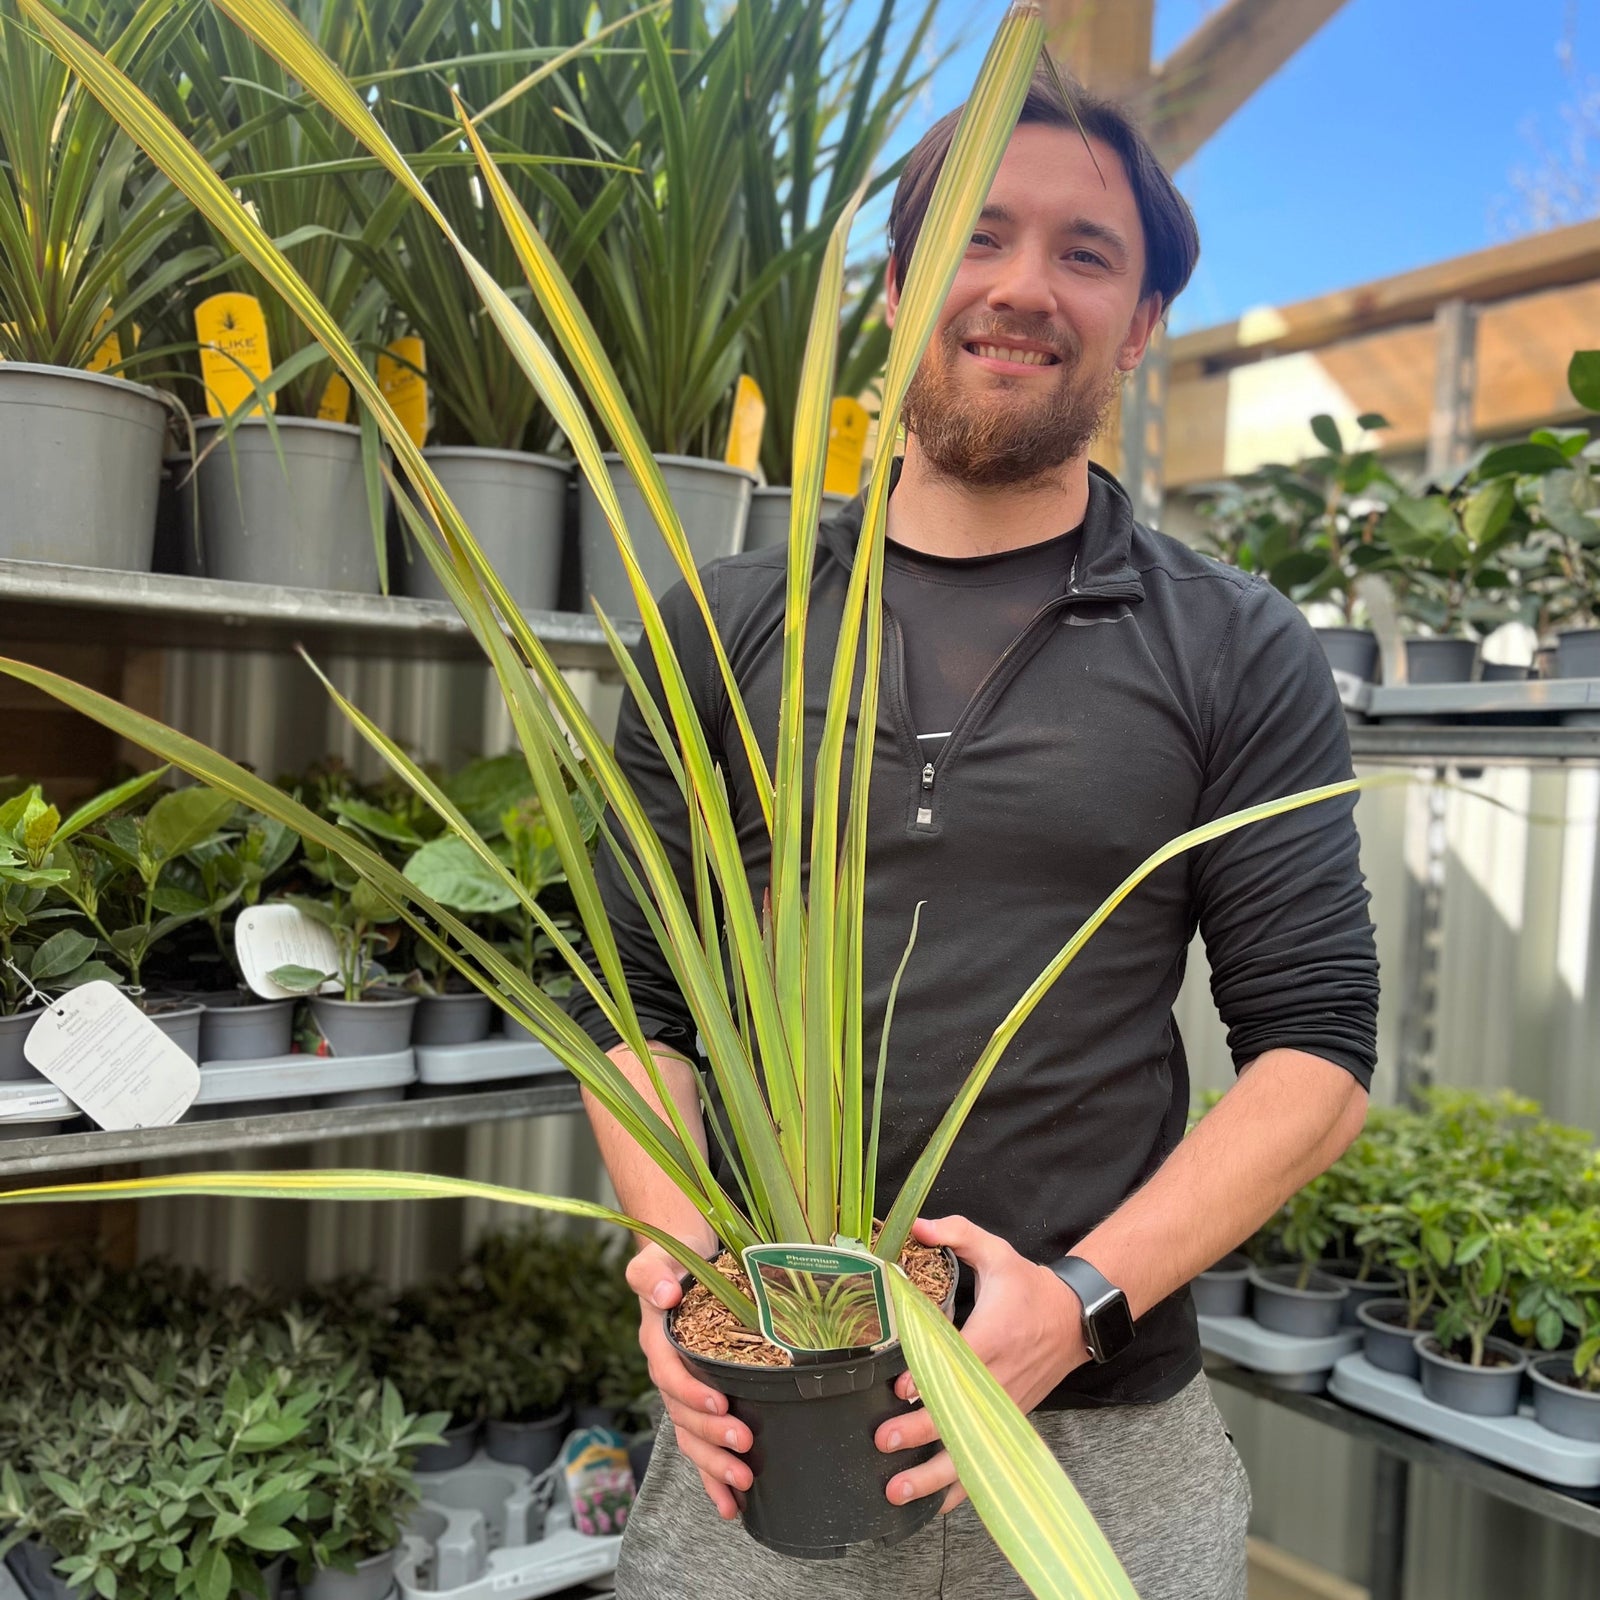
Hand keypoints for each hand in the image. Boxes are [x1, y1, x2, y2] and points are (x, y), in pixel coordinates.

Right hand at [627, 1240, 752, 1519]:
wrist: (680, 1261)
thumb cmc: (673, 1259)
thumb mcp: (658, 1257)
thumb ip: (651, 1274)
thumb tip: (662, 1294)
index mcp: (658, 1341)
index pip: (670, 1373)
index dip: (691, 1392)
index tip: (720, 1404)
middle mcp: (668, 1372)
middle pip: (682, 1415)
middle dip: (711, 1437)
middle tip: (744, 1446)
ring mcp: (683, 1391)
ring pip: (692, 1437)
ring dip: (714, 1465)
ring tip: (744, 1483)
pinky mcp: (700, 1401)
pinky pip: (702, 1444)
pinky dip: (714, 1476)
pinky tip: (734, 1502)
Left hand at [875, 1215, 1087, 1513]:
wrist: (1076, 1318)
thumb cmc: (1028, 1285)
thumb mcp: (996, 1251)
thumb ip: (956, 1233)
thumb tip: (915, 1224)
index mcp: (992, 1337)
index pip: (959, 1363)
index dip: (929, 1379)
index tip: (900, 1390)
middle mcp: (998, 1380)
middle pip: (958, 1414)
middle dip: (919, 1432)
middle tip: (882, 1440)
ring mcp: (1004, 1406)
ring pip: (969, 1449)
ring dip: (933, 1475)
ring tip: (896, 1490)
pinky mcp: (1008, 1420)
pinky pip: (985, 1459)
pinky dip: (962, 1487)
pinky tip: (933, 1508)